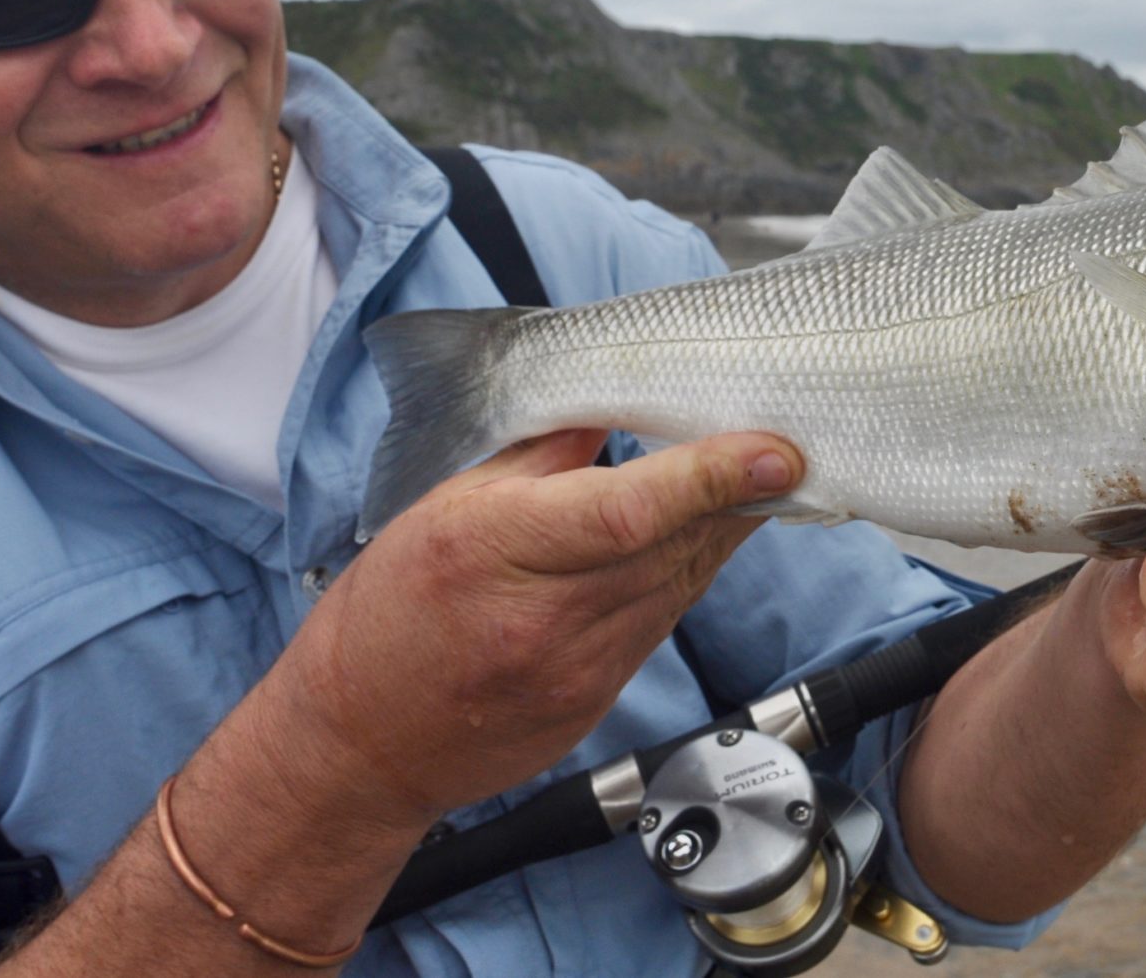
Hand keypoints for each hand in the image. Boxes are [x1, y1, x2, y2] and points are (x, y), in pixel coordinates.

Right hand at [267, 427, 800, 827]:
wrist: (362, 743)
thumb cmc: (388, 616)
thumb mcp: (442, 506)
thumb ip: (536, 454)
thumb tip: (611, 402)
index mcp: (492, 548)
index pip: (628, 511)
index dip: (711, 477)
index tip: (774, 450)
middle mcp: (544, 617)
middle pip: (674, 544)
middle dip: (738, 491)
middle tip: (783, 441)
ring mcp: (578, 671)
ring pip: (682, 583)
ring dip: (723, 530)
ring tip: (752, 480)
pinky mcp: (596, 702)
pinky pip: (661, 622)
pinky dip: (687, 574)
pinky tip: (695, 541)